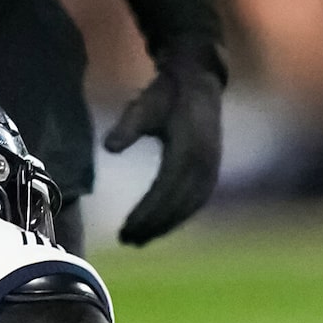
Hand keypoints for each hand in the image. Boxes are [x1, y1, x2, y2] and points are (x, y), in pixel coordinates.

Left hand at [105, 47, 225, 246]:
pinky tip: (162, 225)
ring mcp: (212, 167)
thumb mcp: (143, 105)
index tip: (125, 229)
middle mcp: (204, 162)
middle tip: (128, 240)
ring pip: (190, 205)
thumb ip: (127, 127)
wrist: (197, 82)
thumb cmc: (165, 95)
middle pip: (178, 204)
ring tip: (141, 239)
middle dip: (154, 225)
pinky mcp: (213, 169)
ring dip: (167, 225)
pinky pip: (198, 200)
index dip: (146, 213)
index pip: (165, 190)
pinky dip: (180, 216)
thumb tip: (109, 147)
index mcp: (188, 147)